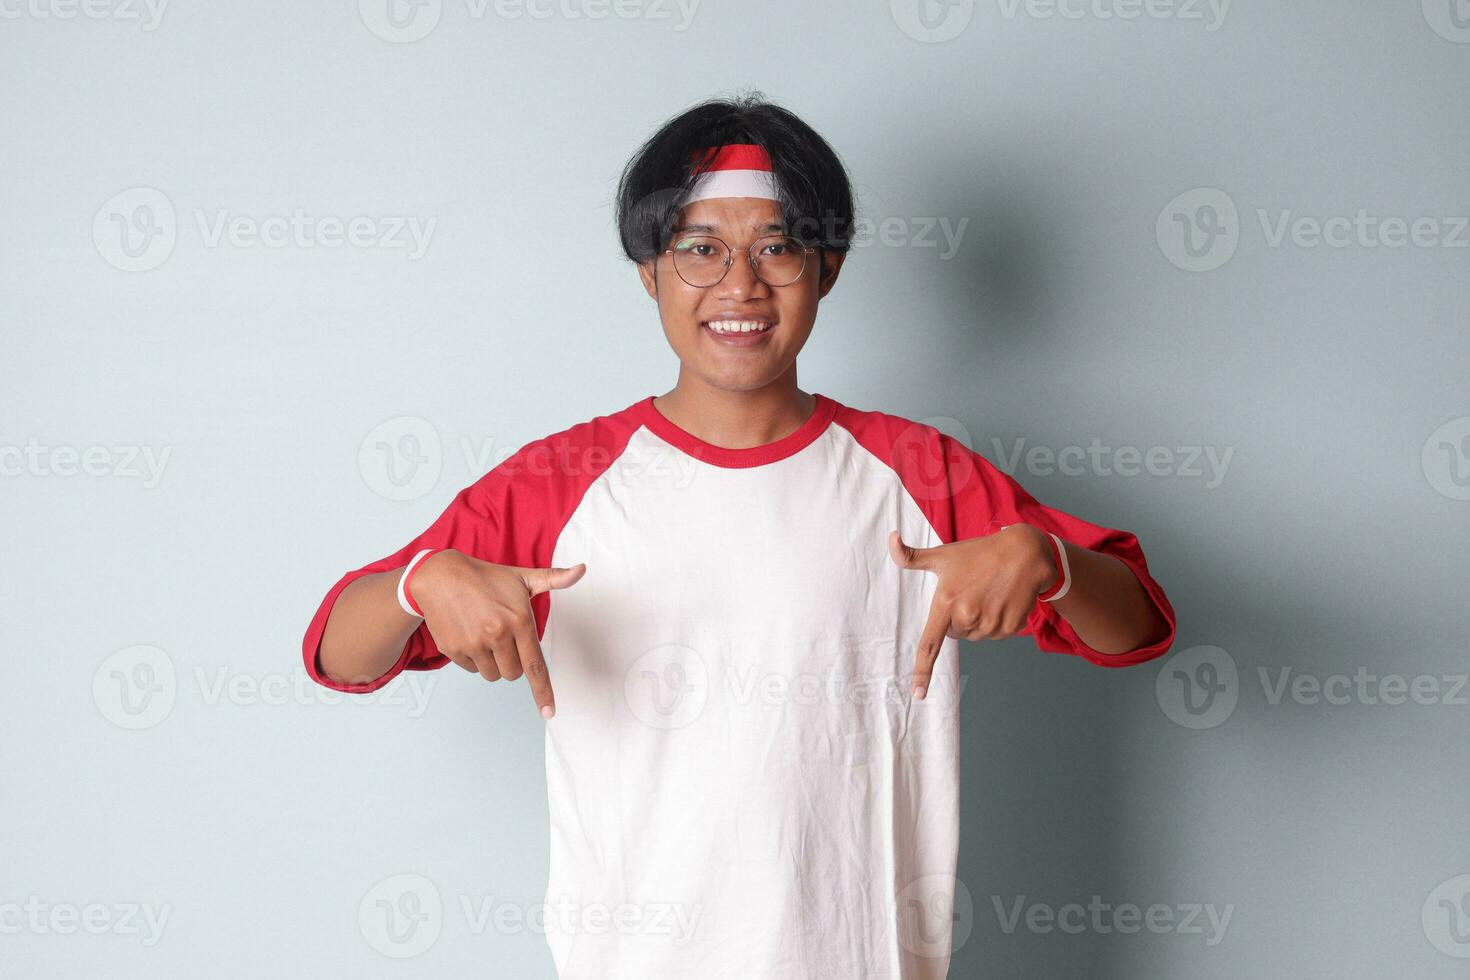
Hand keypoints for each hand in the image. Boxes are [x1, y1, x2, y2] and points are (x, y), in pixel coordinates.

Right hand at [409, 549, 585, 717]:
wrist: (440, 576)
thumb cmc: (486, 578)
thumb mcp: (521, 577)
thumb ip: (553, 579)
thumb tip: (581, 570)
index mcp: (519, 620)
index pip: (535, 665)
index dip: (543, 692)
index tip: (549, 713)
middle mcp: (497, 634)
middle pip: (514, 674)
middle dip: (513, 661)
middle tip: (504, 637)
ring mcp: (473, 643)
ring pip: (493, 675)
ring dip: (493, 662)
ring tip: (485, 634)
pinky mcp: (453, 649)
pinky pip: (471, 669)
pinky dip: (473, 658)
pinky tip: (469, 634)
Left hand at [888, 524, 1056, 699]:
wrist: (1024, 553)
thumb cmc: (978, 553)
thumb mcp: (943, 554)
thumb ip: (910, 556)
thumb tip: (890, 538)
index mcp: (947, 602)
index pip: (930, 644)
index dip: (922, 671)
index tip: (917, 694)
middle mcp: (968, 616)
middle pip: (955, 634)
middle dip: (958, 619)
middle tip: (970, 593)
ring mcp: (991, 624)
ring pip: (976, 636)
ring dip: (979, 621)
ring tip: (987, 594)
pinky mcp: (1010, 628)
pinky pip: (996, 635)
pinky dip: (997, 622)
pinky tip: (1001, 600)